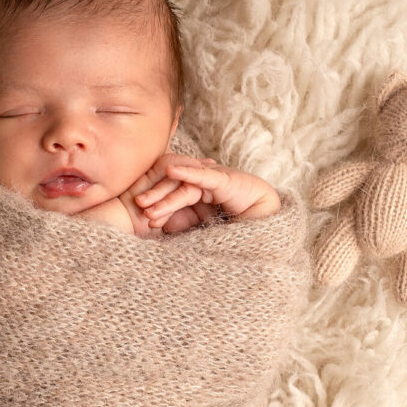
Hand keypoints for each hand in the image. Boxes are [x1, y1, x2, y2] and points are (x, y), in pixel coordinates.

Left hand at [132, 153, 280, 232]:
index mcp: (200, 203)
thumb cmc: (238, 237)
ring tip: (147, 203)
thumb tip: (160, 235)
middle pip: (175, 190)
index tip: (141, 221)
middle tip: (137, 206)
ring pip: (185, 185)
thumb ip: (185, 232)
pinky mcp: (226, 180)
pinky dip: (187, 171)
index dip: (158, 208)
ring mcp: (215, 183)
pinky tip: (170, 169)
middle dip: (155, 197)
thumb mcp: (202, 237)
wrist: (268, 234)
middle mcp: (206, 190)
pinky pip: (202, 175)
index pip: (173, 202)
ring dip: (165, 193)